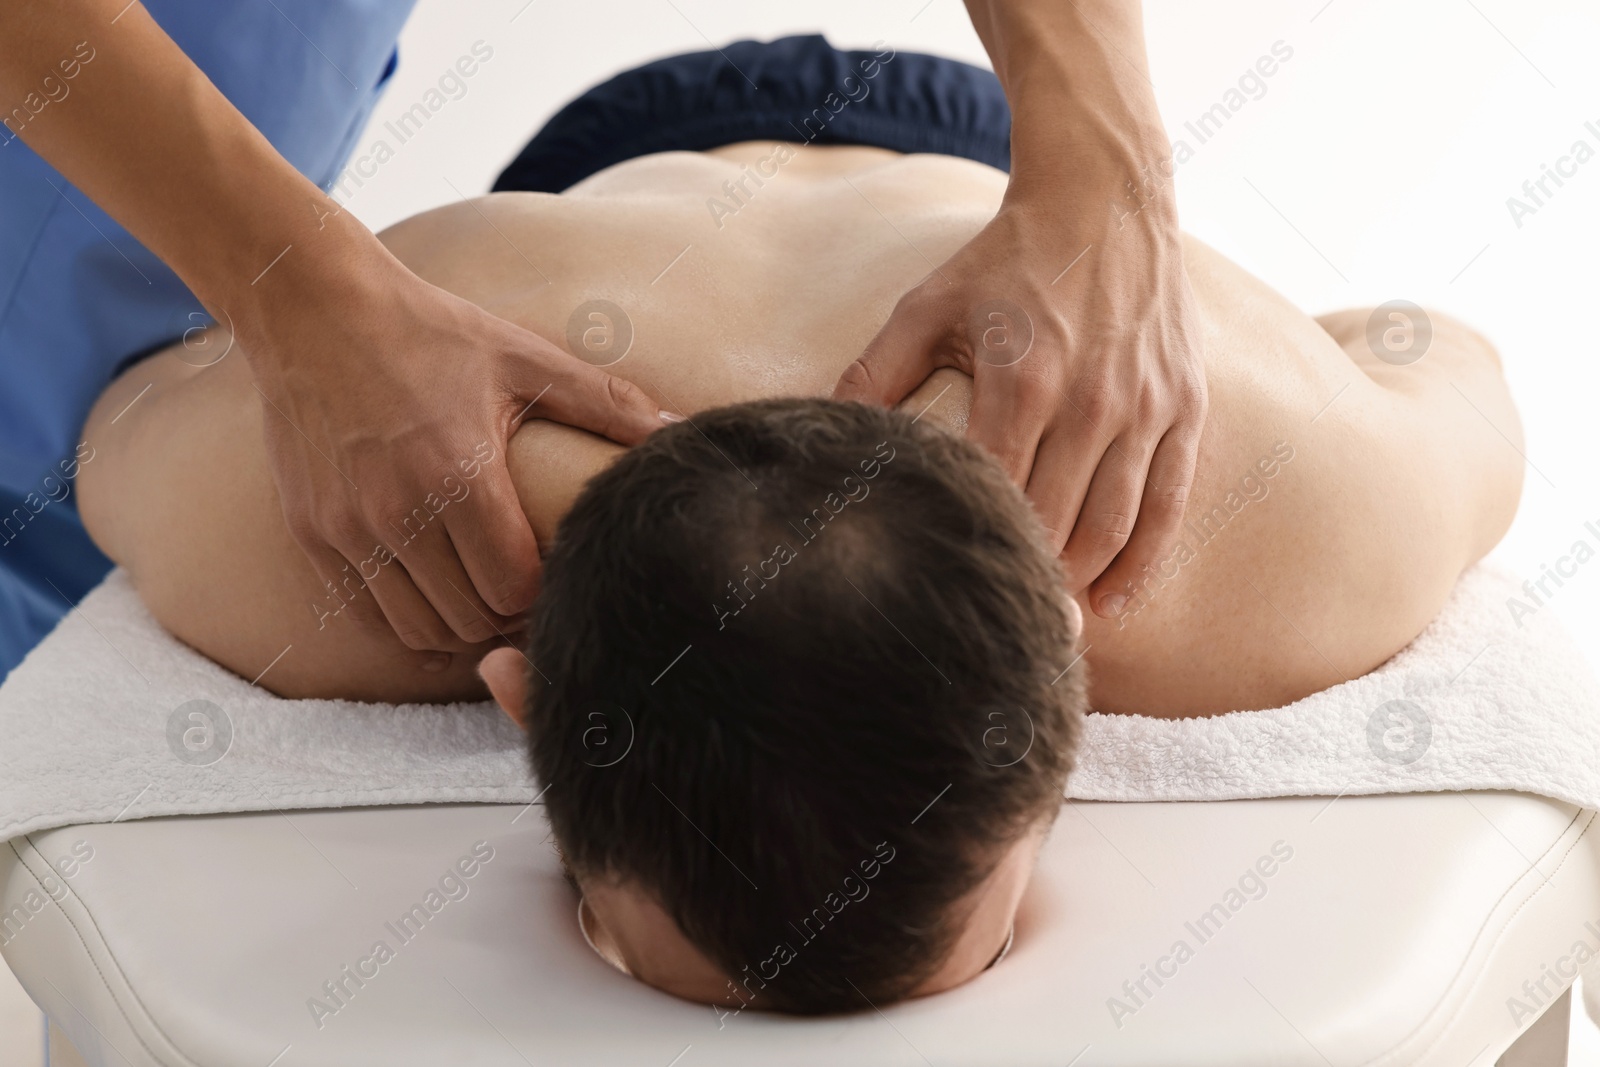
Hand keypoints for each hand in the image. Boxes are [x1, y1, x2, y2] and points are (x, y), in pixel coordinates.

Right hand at [239, 243, 666, 651]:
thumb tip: (682, 430)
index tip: (555, 570)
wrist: (313, 308)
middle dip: (508, 613)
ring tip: (485, 591)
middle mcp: (396, 512)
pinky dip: (407, 616)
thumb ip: (607, 401)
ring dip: (460, 623)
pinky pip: (369, 613)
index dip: (541, 592)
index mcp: (456, 472)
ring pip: (420, 629)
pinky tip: (436, 587)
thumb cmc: (430, 332)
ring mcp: (348, 529)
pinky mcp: (314, 533)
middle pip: (471, 618)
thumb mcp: (524, 357)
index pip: (512, 587)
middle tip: (528, 588)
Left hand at [835, 196, 1206, 618]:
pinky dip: (1143, 561)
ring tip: (1049, 622)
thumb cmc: (1006, 259)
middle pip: (1055, 527)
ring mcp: (1143, 407)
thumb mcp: (928, 306)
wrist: (1106, 200)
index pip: (997, 496)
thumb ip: (874, 374)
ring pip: (1113, 529)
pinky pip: (1168, 504)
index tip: (950, 589)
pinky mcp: (1184, 406)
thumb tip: (825, 434)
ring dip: (1080, 584)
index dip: (977, 549)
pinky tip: (1115, 599)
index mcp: (1022, 380)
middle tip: (998, 623)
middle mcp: (1090, 401)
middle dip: (1026, 580)